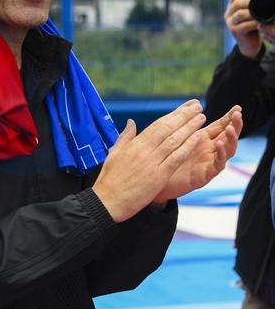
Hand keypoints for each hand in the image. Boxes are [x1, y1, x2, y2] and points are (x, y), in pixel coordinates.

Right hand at [92, 101, 241, 222]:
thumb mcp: (114, 154)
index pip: (157, 125)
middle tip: (197, 107)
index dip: (173, 115)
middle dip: (184, 116)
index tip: (184, 107)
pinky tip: (197, 138)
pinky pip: (175, 158)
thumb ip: (125, 137)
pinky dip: (186, 147)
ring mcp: (152, 163)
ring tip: (201, 118)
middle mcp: (144, 150)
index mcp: (134, 144)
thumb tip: (131, 122)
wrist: (107, 201)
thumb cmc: (110, 180)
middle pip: (168, 129)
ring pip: (174, 141)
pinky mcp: (158, 177)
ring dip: (189, 128)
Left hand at [151, 104, 241, 204]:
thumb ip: (185, 119)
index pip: (220, 126)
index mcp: (203, 139)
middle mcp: (209, 150)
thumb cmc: (167, 157)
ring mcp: (208, 163)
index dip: (229, 117)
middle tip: (238, 114)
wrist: (157, 181)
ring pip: (227, 151)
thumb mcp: (177, 135)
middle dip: (234, 125)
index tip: (237, 107)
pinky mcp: (205, 175)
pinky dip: (220, 155)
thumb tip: (195, 101)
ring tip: (230, 129)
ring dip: (230, 139)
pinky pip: (217, 165)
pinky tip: (218, 145)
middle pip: (227, 136)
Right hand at [225, 0, 266, 57]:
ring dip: (252, 12)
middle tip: (260, 3)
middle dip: (249, 1)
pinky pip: (244, 25)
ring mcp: (230, 23)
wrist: (250, 44)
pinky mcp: (235, 32)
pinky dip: (254, 23)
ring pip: (239, 14)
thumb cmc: (253, 25)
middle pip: (236, 3)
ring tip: (262, 13)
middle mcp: (228, 14)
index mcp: (232, 7)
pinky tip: (260, 22)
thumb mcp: (255, 11)